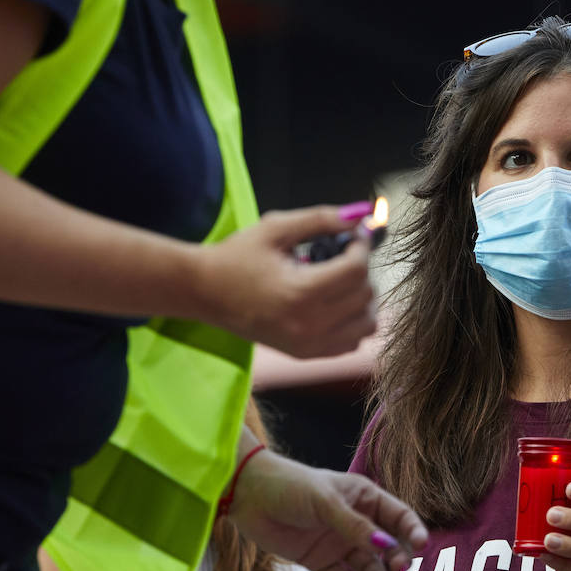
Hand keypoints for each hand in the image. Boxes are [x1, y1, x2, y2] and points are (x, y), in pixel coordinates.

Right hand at [195, 206, 376, 357]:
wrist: (204, 292)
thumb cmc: (236, 257)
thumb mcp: (275, 228)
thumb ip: (319, 219)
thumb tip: (358, 216)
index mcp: (300, 293)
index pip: (356, 270)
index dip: (361, 247)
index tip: (353, 236)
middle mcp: (309, 325)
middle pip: (364, 295)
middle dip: (361, 269)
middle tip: (344, 254)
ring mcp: (309, 345)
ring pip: (367, 324)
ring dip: (363, 298)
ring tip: (342, 280)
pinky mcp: (306, 354)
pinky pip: (352, 343)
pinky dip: (353, 323)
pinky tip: (336, 304)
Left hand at [226, 450, 427, 570]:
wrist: (249, 496)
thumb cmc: (291, 487)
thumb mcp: (327, 503)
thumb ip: (356, 527)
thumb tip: (388, 546)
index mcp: (365, 499)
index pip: (399, 516)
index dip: (412, 531)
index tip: (422, 546)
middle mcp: (357, 522)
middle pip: (388, 545)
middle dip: (397, 557)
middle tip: (399, 570)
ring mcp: (338, 543)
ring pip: (367, 565)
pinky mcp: (319, 561)